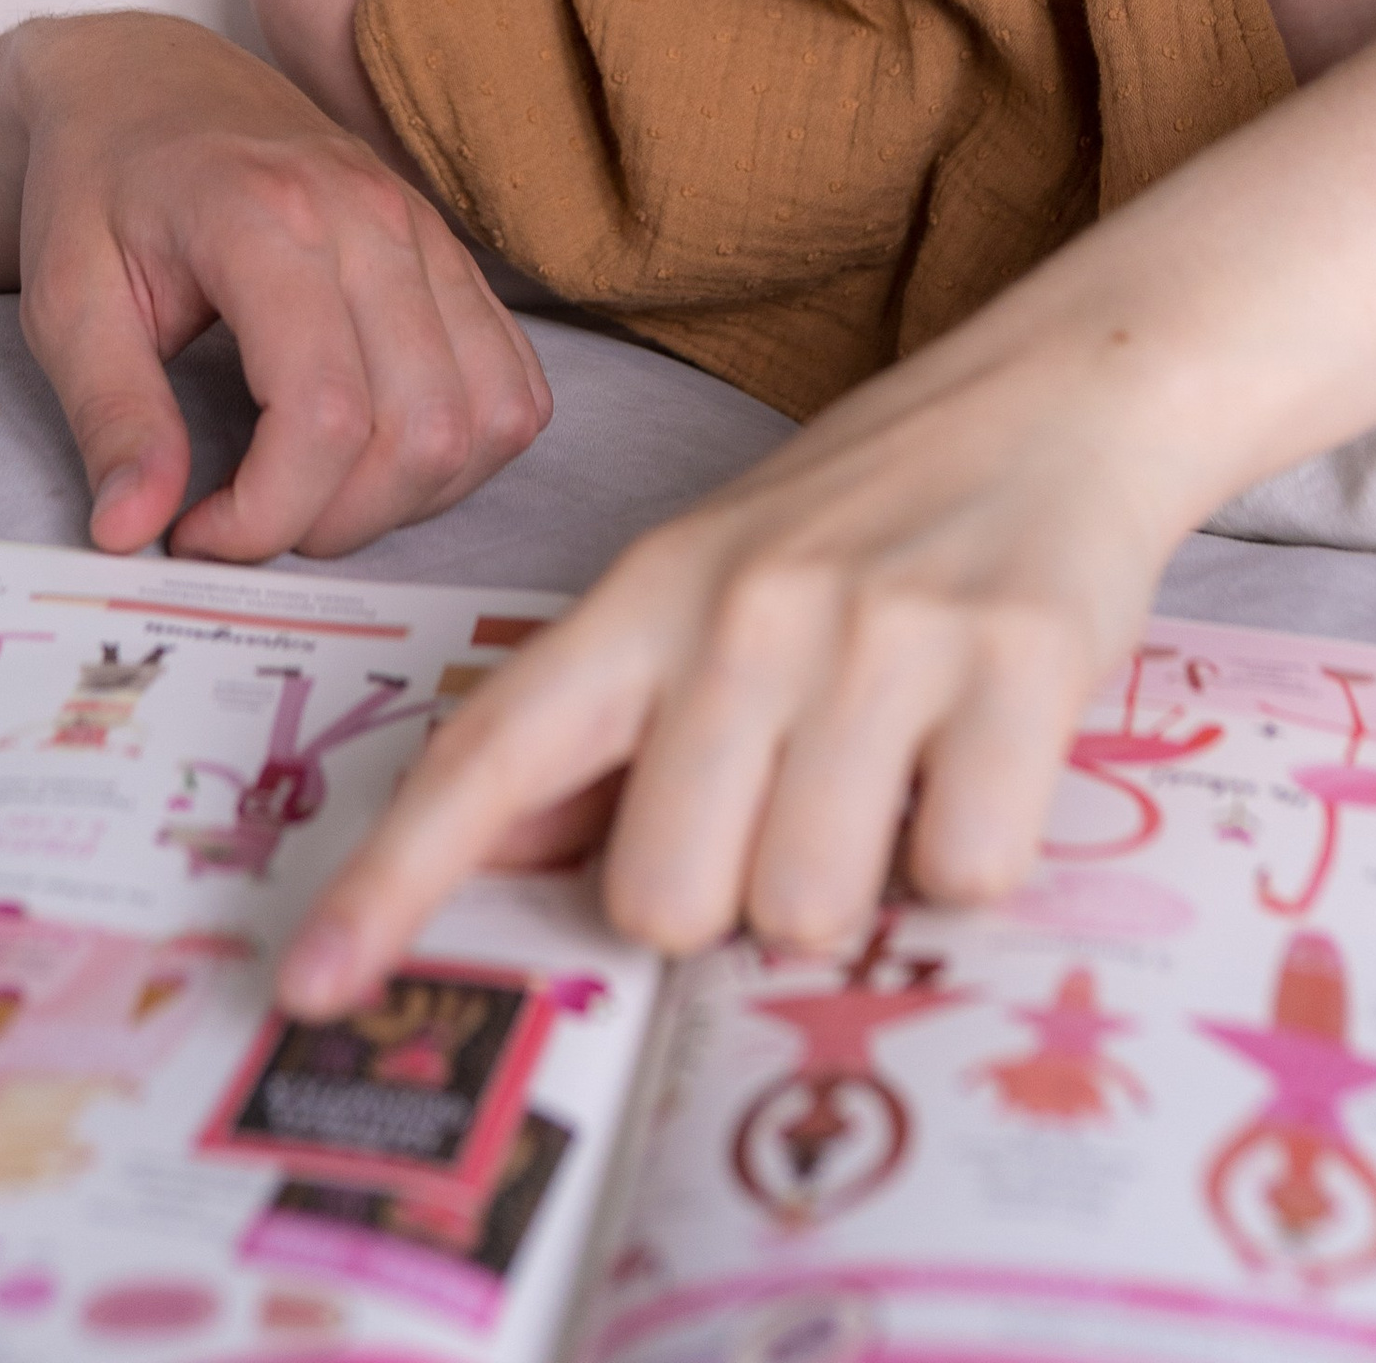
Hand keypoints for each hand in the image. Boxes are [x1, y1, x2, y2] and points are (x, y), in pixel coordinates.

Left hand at [11, 12, 554, 561]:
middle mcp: (369, 215)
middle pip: (419, 429)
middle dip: (336, 521)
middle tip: (249, 520)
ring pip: (485, 416)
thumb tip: (133, 529)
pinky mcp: (451, 251)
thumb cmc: (98, 184)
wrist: (145, 81)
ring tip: (312, 491)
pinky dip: (463, 449)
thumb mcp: (65, 300)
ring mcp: (425, 228)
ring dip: (407, 496)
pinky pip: (515, 382)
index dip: (266, 514)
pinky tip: (375, 453)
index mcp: (263, 215)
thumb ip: (109, 416)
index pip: (322, 413)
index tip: (195, 531)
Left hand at [275, 287, 1202, 1012]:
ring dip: (855, 881)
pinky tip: (979, 759)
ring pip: (804, 910)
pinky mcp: (1019, 663)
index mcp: (649, 594)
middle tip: (792, 800)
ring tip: (895, 769)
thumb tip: (499, 862)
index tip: (312, 986)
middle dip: (725, 897)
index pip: (492, 751)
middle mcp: (746, 609)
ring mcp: (881, 635)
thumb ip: (610, 724)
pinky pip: (961, 879)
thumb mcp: (712, 582)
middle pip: (661, 898)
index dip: (394, 881)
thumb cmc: (872, 515)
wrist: (1063, 389)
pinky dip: (972, 856)